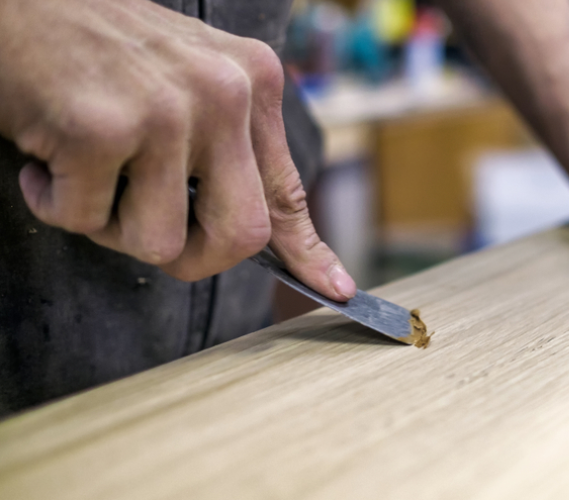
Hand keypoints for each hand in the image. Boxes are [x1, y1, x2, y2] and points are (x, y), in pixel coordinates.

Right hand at [0, 0, 355, 299]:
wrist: (15, 0)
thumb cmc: (99, 50)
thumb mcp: (190, 83)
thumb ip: (228, 149)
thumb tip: (265, 238)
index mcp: (253, 81)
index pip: (287, 188)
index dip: (309, 251)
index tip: (336, 290)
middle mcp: (223, 93)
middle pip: (241, 236)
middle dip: (193, 257)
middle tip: (145, 228)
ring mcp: (166, 110)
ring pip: (158, 241)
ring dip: (109, 223)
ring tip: (86, 166)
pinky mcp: (101, 127)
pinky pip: (82, 220)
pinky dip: (54, 201)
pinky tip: (48, 150)